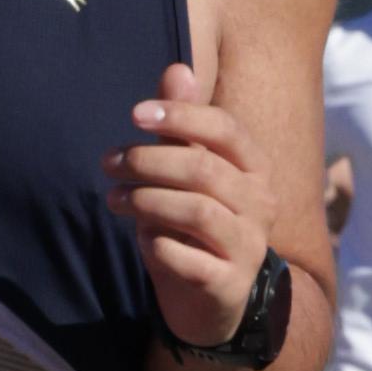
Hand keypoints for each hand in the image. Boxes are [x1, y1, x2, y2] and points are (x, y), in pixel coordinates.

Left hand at [106, 61, 282, 346]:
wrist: (209, 302)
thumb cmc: (192, 227)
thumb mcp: (184, 173)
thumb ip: (181, 125)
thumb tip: (177, 68)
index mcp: (254, 168)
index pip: (225, 128)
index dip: (180, 115)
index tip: (134, 114)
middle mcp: (261, 204)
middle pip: (203, 168)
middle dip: (148, 160)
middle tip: (109, 163)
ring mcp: (250, 247)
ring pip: (197, 211)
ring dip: (147, 200)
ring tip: (114, 199)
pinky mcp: (229, 286)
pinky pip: (189, 260)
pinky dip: (158, 246)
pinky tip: (142, 240)